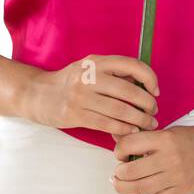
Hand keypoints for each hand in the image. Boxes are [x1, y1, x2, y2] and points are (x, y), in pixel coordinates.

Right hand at [23, 55, 159, 136]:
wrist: (38, 95)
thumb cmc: (70, 83)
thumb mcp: (90, 70)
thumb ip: (114, 75)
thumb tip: (145, 87)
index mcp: (96, 61)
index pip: (131, 65)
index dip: (149, 78)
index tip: (155, 91)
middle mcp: (88, 76)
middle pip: (128, 91)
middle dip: (147, 104)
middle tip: (154, 112)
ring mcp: (80, 96)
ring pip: (120, 110)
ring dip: (140, 120)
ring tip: (148, 124)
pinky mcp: (75, 115)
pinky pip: (107, 124)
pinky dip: (124, 129)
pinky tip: (131, 131)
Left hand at [111, 124, 193, 193]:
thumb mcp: (169, 131)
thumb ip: (146, 138)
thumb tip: (120, 144)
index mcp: (164, 139)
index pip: (129, 145)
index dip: (118, 150)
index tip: (119, 153)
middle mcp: (169, 158)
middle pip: (131, 170)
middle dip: (119, 172)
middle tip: (119, 171)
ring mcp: (175, 177)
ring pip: (139, 188)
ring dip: (123, 188)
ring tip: (119, 184)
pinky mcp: (181, 191)